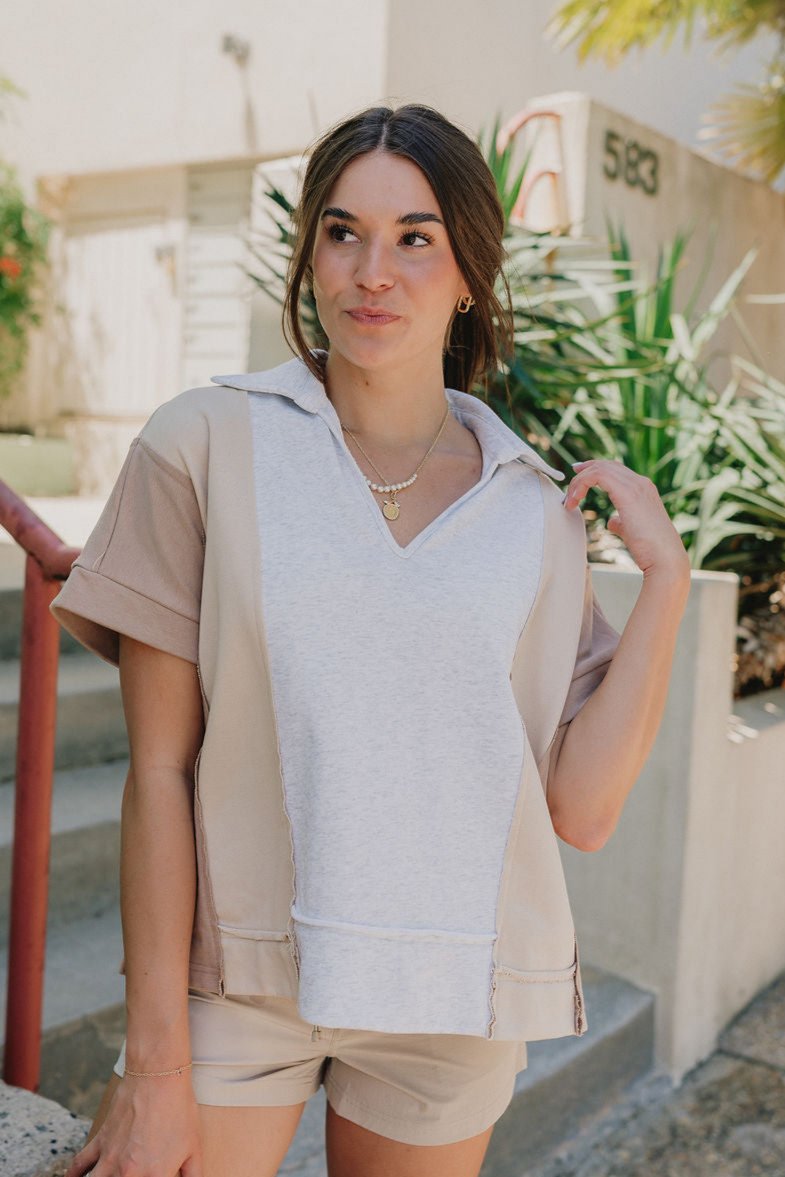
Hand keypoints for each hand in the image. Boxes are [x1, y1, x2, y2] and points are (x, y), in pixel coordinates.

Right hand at [65, 1074, 201, 1176]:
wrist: (158, 1076)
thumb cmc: (179, 1110)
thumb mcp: (194, 1148)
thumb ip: (193, 1176)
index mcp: (154, 1176)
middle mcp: (128, 1173)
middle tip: (130, 1174)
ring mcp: (110, 1157)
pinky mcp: (100, 1140)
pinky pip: (80, 1164)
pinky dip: (73, 1175)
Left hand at [564, 459, 690, 582]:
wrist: (664, 558)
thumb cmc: (649, 549)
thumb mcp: (631, 530)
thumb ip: (621, 522)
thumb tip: (612, 521)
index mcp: (643, 489)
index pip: (616, 470)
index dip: (594, 470)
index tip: (578, 476)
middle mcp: (640, 483)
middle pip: (607, 464)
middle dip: (584, 470)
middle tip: (569, 482)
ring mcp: (635, 485)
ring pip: (599, 468)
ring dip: (579, 482)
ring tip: (569, 500)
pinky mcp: (627, 493)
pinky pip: (597, 476)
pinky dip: (581, 484)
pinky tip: (574, 501)